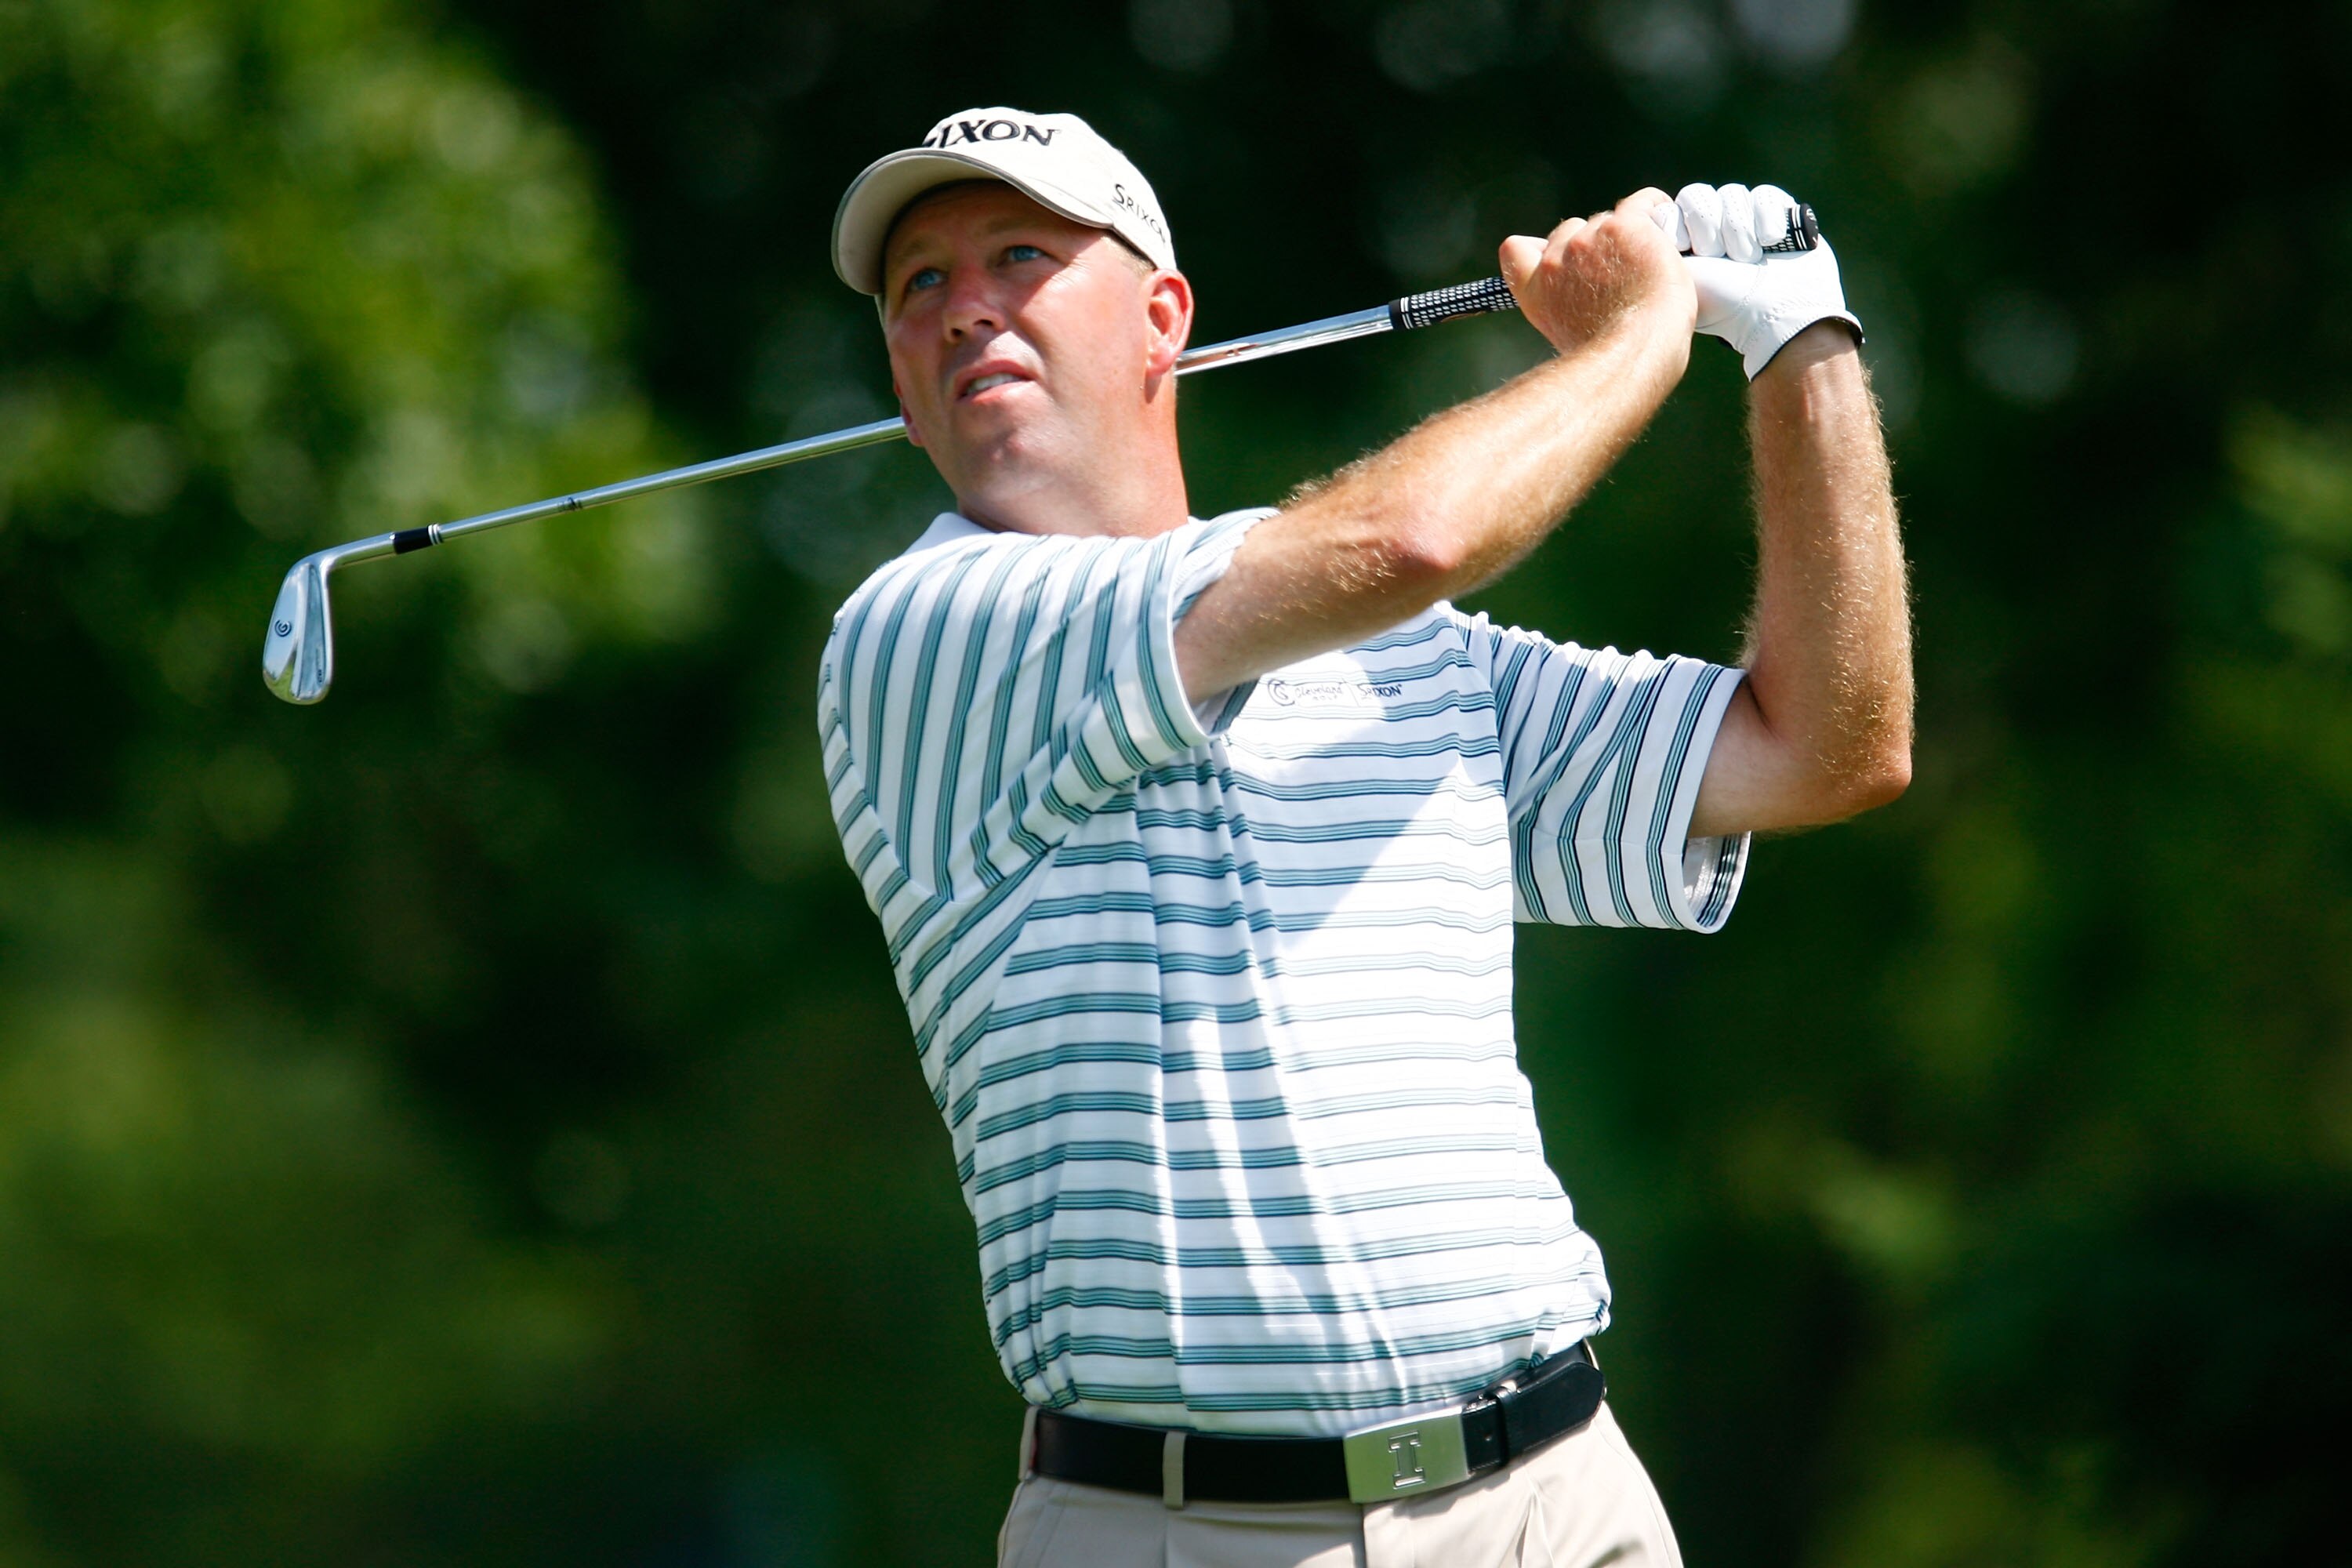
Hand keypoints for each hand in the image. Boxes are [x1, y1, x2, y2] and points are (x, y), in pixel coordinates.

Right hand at [1500, 188, 1695, 361]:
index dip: (1539, 249)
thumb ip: (1562, 302)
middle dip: (1593, 247)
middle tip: (1620, 276)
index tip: (1560, 259)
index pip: (1515, 249)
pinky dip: (1656, 209)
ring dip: (1625, 237)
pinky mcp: (1624, 227)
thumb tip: (1580, 291)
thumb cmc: (1614, 355)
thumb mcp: (1567, 334)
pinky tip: (1664, 225)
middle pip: (1571, 231)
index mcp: (1535, 291)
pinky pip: (1643, 203)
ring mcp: (1589, 241)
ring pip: (1608, 221)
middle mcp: (1555, 262)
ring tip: (1647, 267)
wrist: (1639, 350)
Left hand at [1651, 184, 1862, 378]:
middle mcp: (1709, 227)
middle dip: (1708, 229)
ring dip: (1739, 230)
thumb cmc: (1721, 304)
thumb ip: (1650, 249)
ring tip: (1748, 260)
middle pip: (1697, 196)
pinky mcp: (1775, 213)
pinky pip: (1762, 195)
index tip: (1687, 250)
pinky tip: (1770, 243)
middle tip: (1719, 258)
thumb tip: (1631, 219)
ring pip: (1731, 195)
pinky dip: (1766, 219)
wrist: (1775, 314)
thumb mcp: (1676, 278)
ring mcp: (1742, 219)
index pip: (1667, 207)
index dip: (1678, 226)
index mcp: (1680, 242)